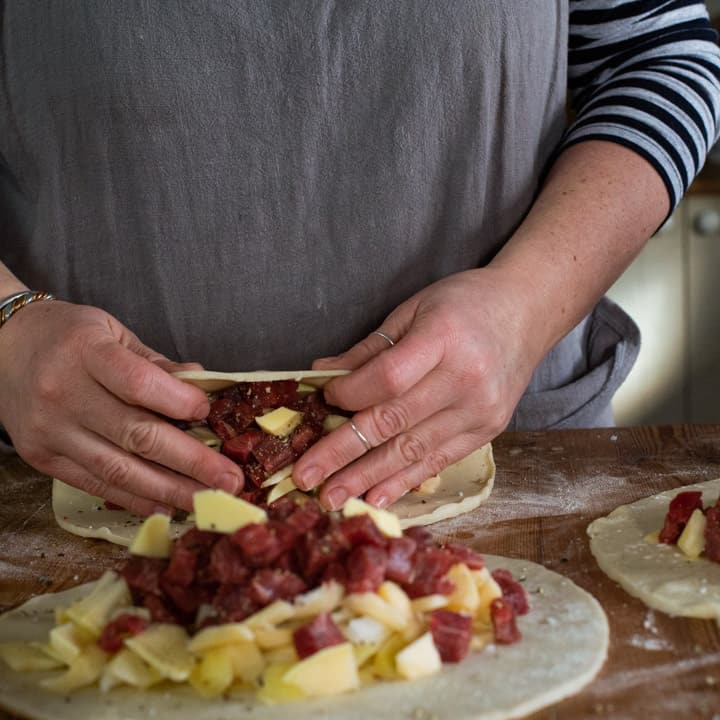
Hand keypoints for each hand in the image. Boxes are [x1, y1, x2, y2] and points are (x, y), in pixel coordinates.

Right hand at [0, 300, 243, 513]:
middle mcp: (64, 394)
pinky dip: (134, 498)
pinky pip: (96, 484)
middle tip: (230, 479)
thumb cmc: (66, 335)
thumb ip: (154, 363)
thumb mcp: (111, 331)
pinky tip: (166, 505)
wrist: (1, 346)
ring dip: (170, 489)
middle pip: (136, 434)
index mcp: (85, 353)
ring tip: (208, 500)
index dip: (178, 402)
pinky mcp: (43, 458)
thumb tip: (201, 385)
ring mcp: (51, 431)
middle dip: (191, 461)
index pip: (138, 383)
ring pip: (118, 469)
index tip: (208, 413)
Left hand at [293, 267, 544, 509]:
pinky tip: (375, 497)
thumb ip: (370, 348)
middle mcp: (465, 378)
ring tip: (332, 497)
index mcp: (444, 338)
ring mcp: (479, 410)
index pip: (387, 378)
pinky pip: (438, 460)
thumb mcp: (414, 310)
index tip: (324, 399)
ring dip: (367, 476)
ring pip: (412, 450)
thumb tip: (322, 375)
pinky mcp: (487, 431)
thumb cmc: (466, 304)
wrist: (527, 311)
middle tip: (305, 476)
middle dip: (342, 451)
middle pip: (393, 422)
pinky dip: (404, 480)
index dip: (349, 394)